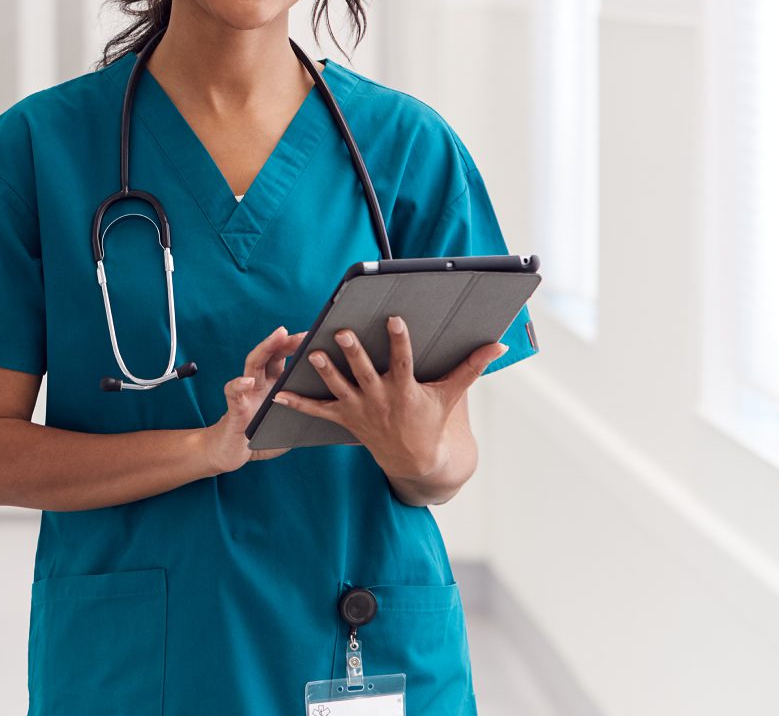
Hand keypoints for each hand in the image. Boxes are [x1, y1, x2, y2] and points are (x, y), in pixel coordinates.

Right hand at [201, 325, 306, 474]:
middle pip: (271, 354)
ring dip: (265, 348)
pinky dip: (239, 385)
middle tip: (304, 332)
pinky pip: (234, 393)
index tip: (319, 335)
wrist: (233, 453)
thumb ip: (307, 411)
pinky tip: (247, 382)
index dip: (299, 346)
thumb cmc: (264, 437)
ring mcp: (246, 393)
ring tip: (278, 336)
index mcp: (274, 384)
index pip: (285, 357)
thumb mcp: (290, 422)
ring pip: (253, 364)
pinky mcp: (234, 408)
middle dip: (286, 340)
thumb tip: (339, 408)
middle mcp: (259, 383)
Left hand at [271, 316, 505, 479]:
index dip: (399, 340)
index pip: (403, 360)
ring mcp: (360, 409)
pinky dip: (298, 404)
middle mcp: (380, 398)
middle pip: (365, 372)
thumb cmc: (431, 419)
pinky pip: (318, 412)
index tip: (394, 318)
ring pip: (339, 387)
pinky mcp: (345, 418)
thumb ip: (471, 367)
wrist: (414, 459)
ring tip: (312, 353)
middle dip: (354, 353)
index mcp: (405, 389)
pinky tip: (279, 394)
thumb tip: (499, 345)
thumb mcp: (451, 394)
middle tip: (343, 333)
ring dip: (325, 372)